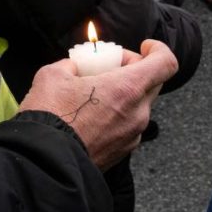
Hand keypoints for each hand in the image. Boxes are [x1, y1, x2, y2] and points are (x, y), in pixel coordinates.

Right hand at [18, 40, 177, 169]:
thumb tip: (74, 67)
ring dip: (124, 95)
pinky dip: (117, 115)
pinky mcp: (123, 152)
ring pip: (140, 106)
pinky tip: (90, 117)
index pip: (166, 63)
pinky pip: (128, 126)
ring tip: (93, 95)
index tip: (144, 47)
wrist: (44, 164)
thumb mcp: (53, 74)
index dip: (158, 49)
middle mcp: (138, 113)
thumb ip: (72, 65)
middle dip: (135, 70)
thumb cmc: (50, 117)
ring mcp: (133, 135)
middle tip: (109, 69)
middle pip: (153, 83)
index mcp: (128, 88)